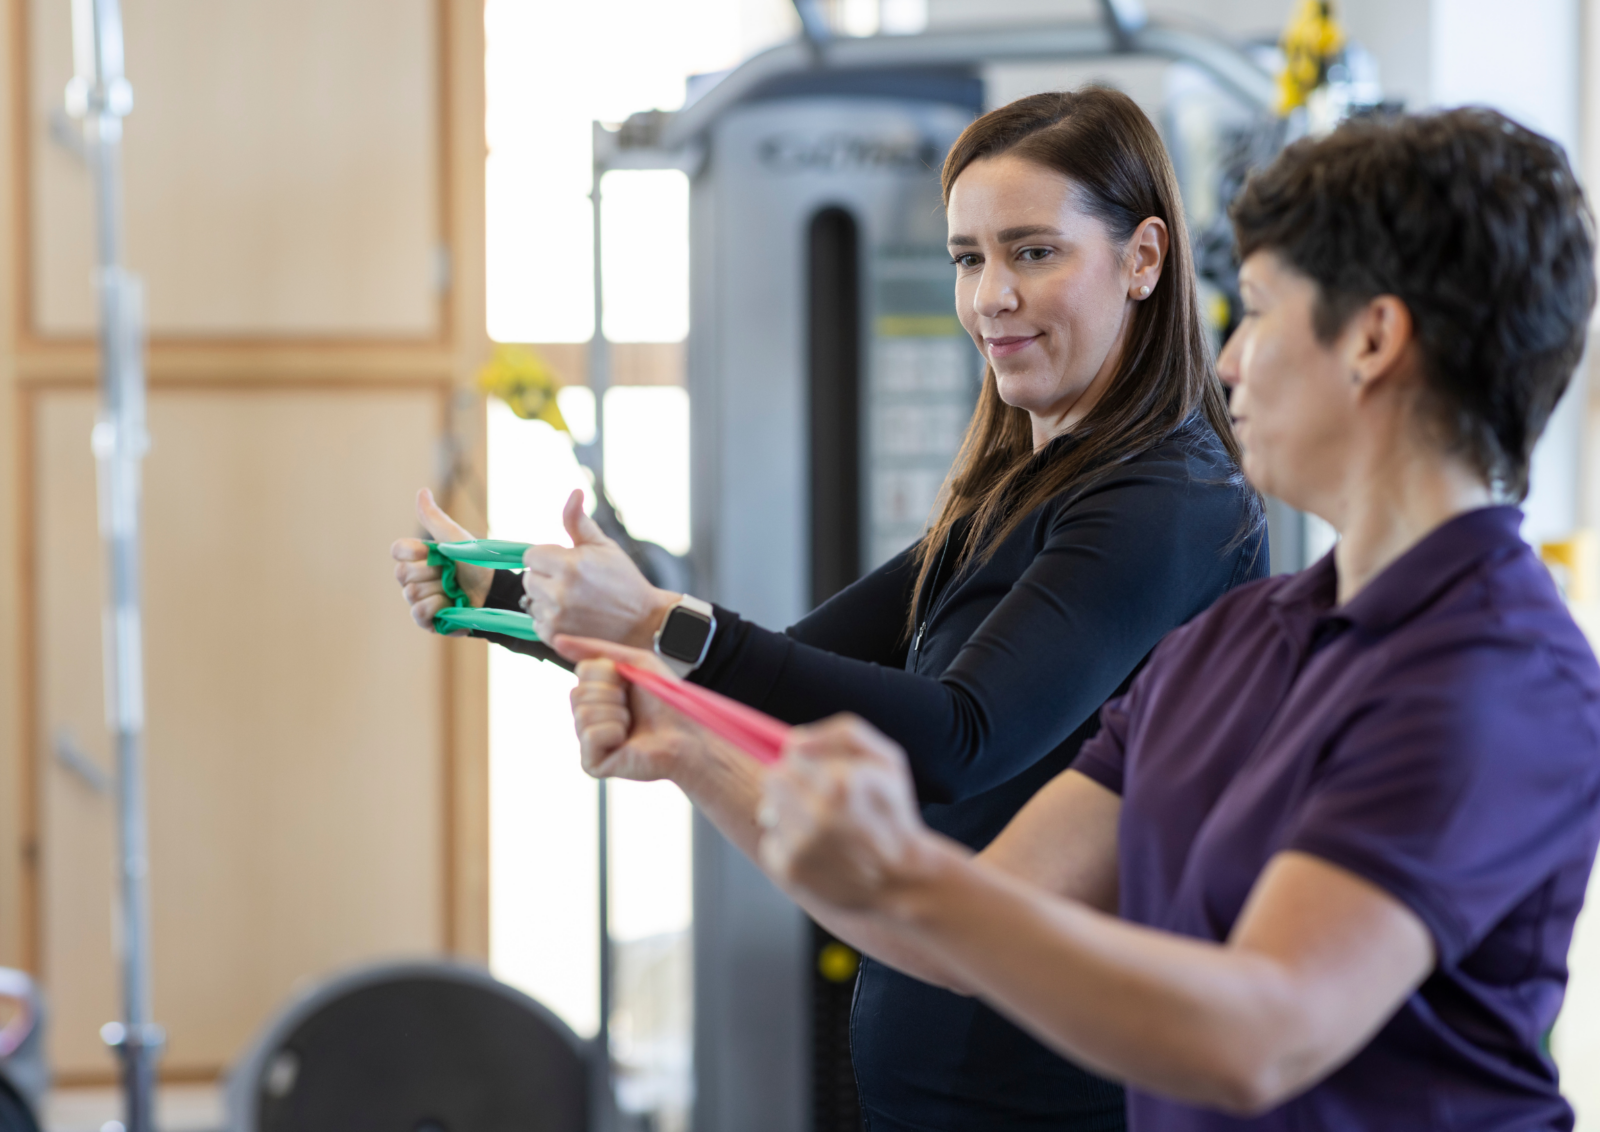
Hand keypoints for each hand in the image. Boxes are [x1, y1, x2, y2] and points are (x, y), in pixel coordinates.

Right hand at [392, 489, 492, 633]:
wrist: (495, 590)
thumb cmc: (476, 562)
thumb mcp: (455, 537)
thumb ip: (435, 518)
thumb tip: (421, 491)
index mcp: (418, 558)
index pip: (397, 551)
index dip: (411, 551)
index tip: (428, 550)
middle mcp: (414, 579)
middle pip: (403, 574)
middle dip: (430, 572)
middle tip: (449, 573)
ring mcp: (419, 600)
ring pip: (411, 594)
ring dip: (437, 591)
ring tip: (453, 590)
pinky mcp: (427, 620)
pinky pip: (418, 614)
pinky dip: (436, 607)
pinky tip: (451, 604)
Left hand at [521, 490, 679, 647]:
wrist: (643, 622)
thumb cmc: (624, 581)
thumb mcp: (604, 546)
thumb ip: (578, 521)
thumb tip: (573, 493)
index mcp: (570, 565)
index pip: (531, 555)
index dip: (547, 557)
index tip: (566, 563)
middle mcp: (559, 592)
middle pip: (528, 577)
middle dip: (546, 576)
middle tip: (574, 582)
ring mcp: (556, 617)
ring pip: (531, 600)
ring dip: (546, 599)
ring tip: (576, 601)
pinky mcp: (555, 637)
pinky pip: (536, 622)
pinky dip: (549, 619)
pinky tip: (573, 616)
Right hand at [559, 635, 702, 782]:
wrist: (687, 735)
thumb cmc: (666, 701)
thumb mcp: (635, 662)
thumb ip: (596, 650)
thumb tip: (557, 639)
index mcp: (596, 693)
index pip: (583, 671)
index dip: (610, 673)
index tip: (631, 684)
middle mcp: (588, 717)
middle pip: (578, 692)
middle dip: (612, 695)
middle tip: (633, 708)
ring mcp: (588, 741)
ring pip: (582, 713)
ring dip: (617, 714)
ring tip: (632, 725)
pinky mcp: (591, 763)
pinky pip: (590, 735)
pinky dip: (614, 733)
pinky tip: (626, 741)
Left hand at [759, 715, 938, 909]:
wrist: (902, 881)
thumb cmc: (894, 817)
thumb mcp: (888, 761)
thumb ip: (844, 734)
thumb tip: (795, 739)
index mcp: (842, 782)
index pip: (791, 754)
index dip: (806, 763)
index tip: (822, 776)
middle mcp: (817, 813)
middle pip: (774, 779)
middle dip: (793, 785)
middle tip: (819, 801)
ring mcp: (801, 844)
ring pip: (769, 809)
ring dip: (789, 814)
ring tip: (821, 828)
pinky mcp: (789, 869)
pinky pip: (771, 841)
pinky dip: (788, 844)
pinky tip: (817, 851)